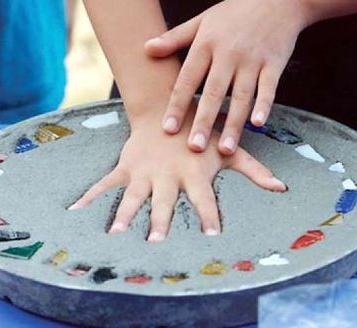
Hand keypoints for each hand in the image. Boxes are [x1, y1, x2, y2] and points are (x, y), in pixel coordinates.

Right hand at [69, 109, 286, 241]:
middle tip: (156, 243)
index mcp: (194, 174)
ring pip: (133, 197)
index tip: (211, 237)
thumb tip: (281, 188)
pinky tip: (75, 212)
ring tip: (114, 235)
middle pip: (165, 203)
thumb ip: (253, 170)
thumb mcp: (228, 149)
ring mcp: (144, 172)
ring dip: (124, 215)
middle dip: (160, 222)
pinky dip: (90, 197)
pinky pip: (106, 184)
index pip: (205, 199)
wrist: (166, 109)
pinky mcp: (126, 167)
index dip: (209, 216)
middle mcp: (168, 176)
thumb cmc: (200, 132)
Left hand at [145, 0, 310, 154]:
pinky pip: (269, 88)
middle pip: (213, 92)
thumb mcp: (202, 21)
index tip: (168, 129)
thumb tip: (146, 49)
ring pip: (241, 96)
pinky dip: (264, 106)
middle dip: (203, 122)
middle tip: (194, 147)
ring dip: (233, 123)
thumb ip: (174, 38)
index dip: (176, 105)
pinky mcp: (274, 63)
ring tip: (225, 148)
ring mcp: (252, 59)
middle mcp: (228, 53)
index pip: (187, 79)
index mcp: (206, 44)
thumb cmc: (236, 11)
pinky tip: (258, 124)